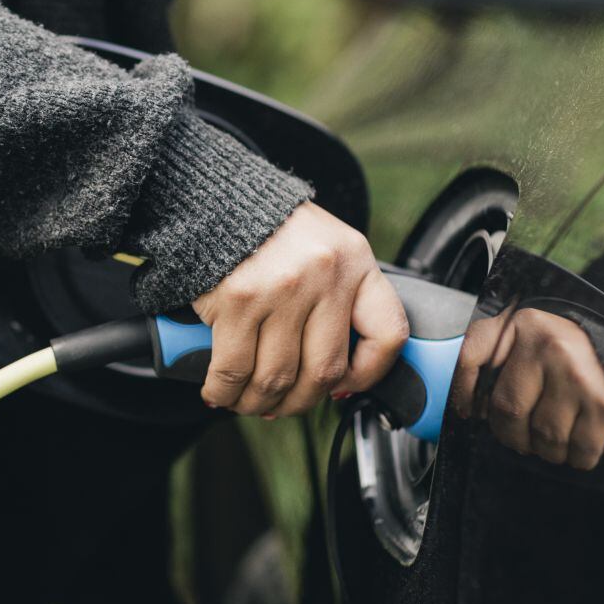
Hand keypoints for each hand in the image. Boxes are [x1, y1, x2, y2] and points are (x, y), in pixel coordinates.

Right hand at [192, 202, 408, 416]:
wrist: (215, 198)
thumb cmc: (269, 229)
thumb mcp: (324, 248)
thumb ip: (337, 298)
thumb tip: (336, 377)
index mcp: (355, 260)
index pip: (388, 333)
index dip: (369, 373)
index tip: (345, 386)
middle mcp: (325, 276)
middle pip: (325, 371)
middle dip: (300, 402)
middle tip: (282, 405)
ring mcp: (282, 289)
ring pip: (277, 377)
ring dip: (258, 403)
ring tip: (247, 402)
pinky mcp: (238, 300)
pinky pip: (234, 368)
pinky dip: (223, 391)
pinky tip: (219, 391)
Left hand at [450, 307, 603, 469]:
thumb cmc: (573, 359)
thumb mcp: (534, 342)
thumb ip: (499, 361)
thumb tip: (472, 406)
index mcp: (524, 325)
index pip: (471, 355)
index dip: (463, 389)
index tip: (468, 410)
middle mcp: (549, 345)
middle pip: (507, 409)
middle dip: (512, 434)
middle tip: (522, 435)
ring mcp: (577, 375)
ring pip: (542, 436)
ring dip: (547, 449)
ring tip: (555, 436)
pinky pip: (577, 451)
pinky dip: (577, 457)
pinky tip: (580, 442)